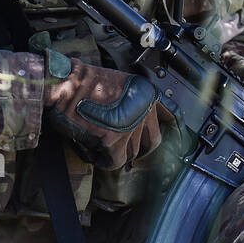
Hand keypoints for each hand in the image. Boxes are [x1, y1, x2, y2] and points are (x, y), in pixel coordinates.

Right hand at [45, 59, 175, 169]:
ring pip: (132, 153)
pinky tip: (94, 153)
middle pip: (152, 141)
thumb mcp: (119, 82)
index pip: (170, 115)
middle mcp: (144, 110)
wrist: (65, 84)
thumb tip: (133, 122)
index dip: (173, 129)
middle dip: (141, 148)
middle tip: (127, 149)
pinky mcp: (114, 141)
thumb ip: (132, 101)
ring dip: (117, 153)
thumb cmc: (83, 81)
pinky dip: (104, 160)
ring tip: (101, 146)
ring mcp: (131, 127)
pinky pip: (115, 161)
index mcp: (146, 94)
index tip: (177, 138)